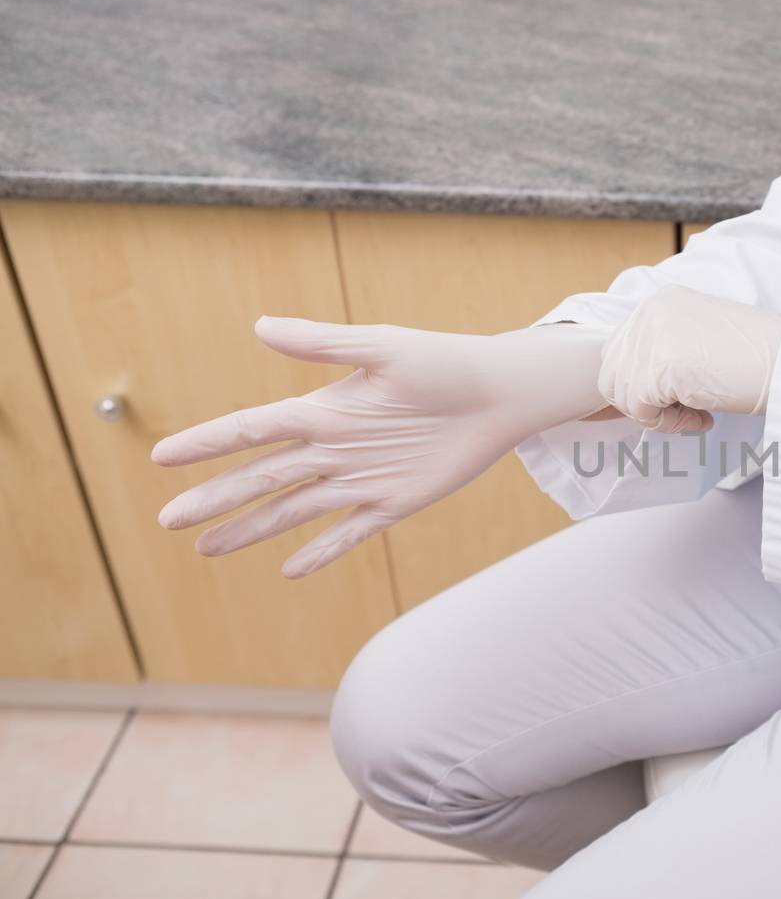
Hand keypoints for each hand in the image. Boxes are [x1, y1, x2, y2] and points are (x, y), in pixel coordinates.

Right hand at [153, 317, 608, 577]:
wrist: (500, 394)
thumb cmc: (445, 362)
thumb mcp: (384, 348)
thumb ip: (324, 343)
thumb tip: (260, 327)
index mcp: (325, 409)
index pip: (252, 430)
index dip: (208, 443)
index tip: (162, 458)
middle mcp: (335, 447)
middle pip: (262, 477)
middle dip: (215, 497)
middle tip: (168, 520)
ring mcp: (362, 477)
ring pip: (294, 510)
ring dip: (251, 529)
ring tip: (206, 548)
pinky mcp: (395, 502)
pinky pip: (350, 532)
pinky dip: (321, 552)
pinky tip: (288, 571)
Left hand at [597, 285, 780, 433]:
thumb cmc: (758, 358)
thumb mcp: (699, 339)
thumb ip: (663, 350)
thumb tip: (632, 385)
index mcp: (659, 303)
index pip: (618, 352)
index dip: (638, 387)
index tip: (672, 400)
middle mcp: (650, 312)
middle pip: (611, 374)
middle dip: (642, 403)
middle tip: (683, 411)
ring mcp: (653, 335)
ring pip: (623, 395)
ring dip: (658, 416)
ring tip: (697, 414)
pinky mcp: (661, 365)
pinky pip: (643, 411)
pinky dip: (671, 425)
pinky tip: (702, 418)